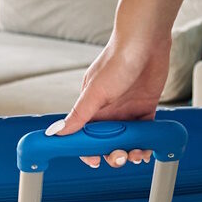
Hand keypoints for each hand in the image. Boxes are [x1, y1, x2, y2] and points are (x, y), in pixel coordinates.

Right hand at [47, 32, 169, 167]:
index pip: (83, 135)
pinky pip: (144, 131)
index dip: (87, 150)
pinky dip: (144, 142)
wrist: (146, 41)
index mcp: (90, 106)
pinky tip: (146, 149)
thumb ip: (78, 115)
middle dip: (111, 154)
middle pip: (106, 141)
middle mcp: (107, 110)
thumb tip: (55, 133)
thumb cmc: (117, 59)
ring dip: (129, 151)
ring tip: (135, 154)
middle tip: (118, 157)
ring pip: (125, 140)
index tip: (94, 161)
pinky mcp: (145, 107)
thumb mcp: (95, 91)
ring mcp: (126, 109)